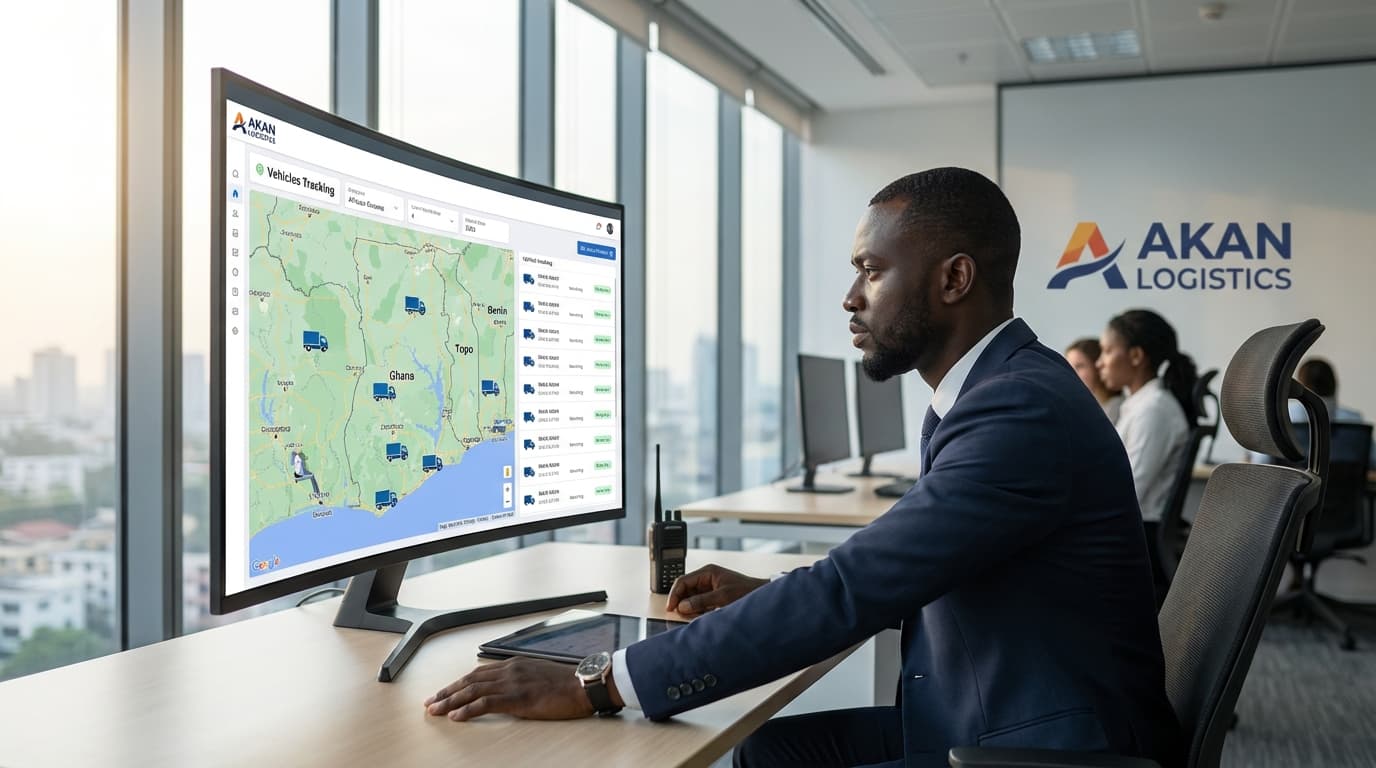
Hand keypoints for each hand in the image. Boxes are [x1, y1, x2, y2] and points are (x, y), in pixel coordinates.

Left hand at [424, 657, 609, 720]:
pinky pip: (486, 702)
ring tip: (435, 710)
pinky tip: (456, 716)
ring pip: (473, 690)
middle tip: (430, 702)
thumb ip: (521, 680)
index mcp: (514, 665)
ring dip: (451, 701)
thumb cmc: (566, 684)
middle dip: (447, 692)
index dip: (458, 683)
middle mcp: (510, 670)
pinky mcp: (518, 697)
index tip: (444, 693)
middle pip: (470, 680)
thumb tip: (507, 691)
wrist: (583, 686)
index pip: (478, 673)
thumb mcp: (539, 676)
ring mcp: (513, 683)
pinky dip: (468, 709)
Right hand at [666, 564, 767, 617]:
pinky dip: (697, 611)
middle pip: (685, 590)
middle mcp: (706, 578)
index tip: (671, 607)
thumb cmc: (746, 591)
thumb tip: (683, 606)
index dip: (674, 594)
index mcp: (707, 572)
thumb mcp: (722, 597)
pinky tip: (700, 616)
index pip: (683, 581)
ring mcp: (709, 588)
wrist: (761, 596)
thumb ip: (701, 601)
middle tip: (679, 614)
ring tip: (692, 616)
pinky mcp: (713, 597)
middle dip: (681, 602)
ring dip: (689, 608)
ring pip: (691, 598)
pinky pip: (699, 604)